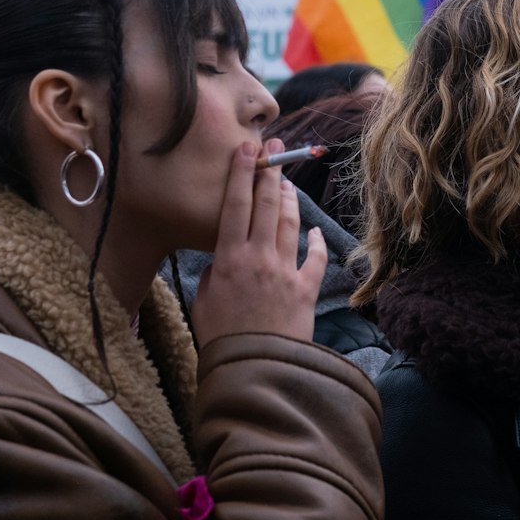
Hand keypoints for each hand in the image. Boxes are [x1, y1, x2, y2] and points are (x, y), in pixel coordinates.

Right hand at [192, 139, 326, 346]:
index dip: (240, 174)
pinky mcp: (306, 289)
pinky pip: (314, 258)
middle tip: (274, 148)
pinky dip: (316, 241)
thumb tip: (224, 258)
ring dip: (289, 198)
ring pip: (289, 222)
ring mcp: (285, 271)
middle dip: (270, 171)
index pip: (234, 206)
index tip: (245, 149)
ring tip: (287, 181)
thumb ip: (214, 274)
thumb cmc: (222, 340)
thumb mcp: (203, 303)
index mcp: (229, 259)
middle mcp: (259, 258)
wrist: (255, 371)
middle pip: (266, 204)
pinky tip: (314, 231)